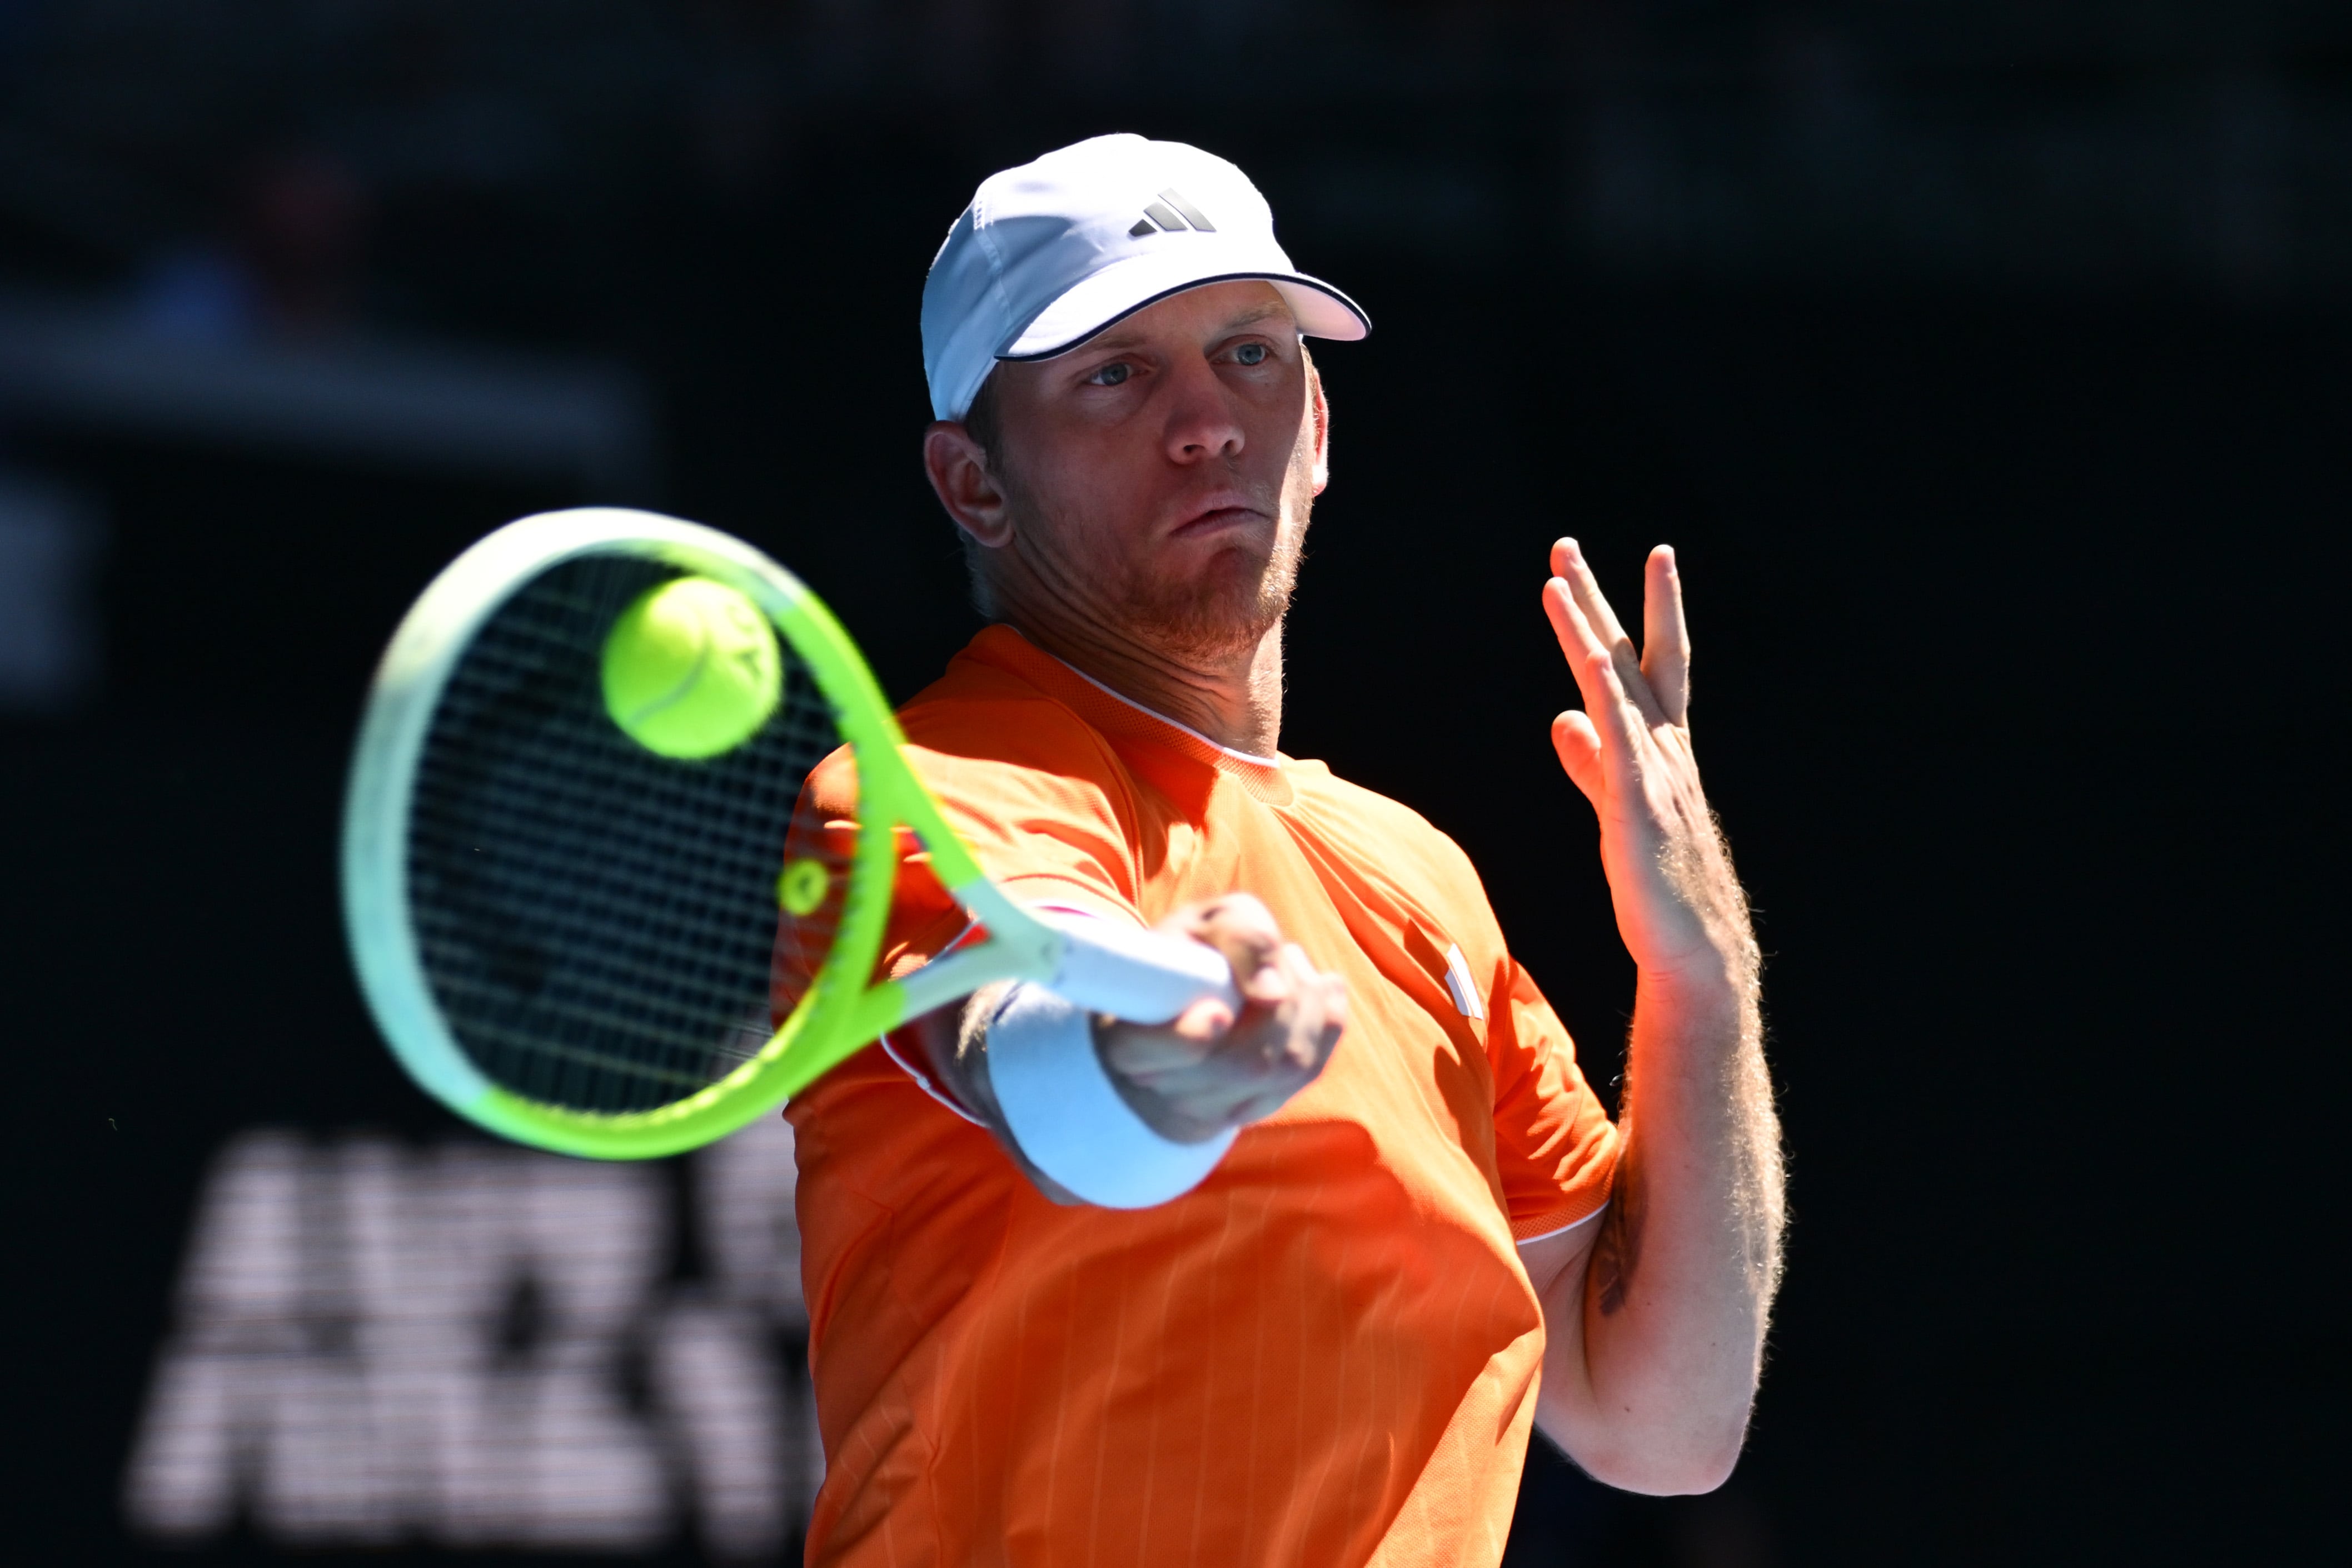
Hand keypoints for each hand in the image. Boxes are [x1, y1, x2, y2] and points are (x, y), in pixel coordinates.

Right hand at [1096, 894, 1345, 1142]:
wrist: (1183, 1002)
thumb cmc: (1188, 952)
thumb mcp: (1199, 922)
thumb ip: (1234, 935)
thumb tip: (1272, 991)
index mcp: (1127, 1042)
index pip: (1146, 1054)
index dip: (1185, 1039)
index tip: (1217, 1012)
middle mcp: (1166, 1090)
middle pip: (1244, 1062)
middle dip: (1284, 1000)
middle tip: (1282, 955)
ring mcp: (1215, 1109)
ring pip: (1286, 1066)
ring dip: (1308, 1004)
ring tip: (1293, 965)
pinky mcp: (1258, 1108)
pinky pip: (1311, 1070)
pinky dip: (1327, 1020)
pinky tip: (1320, 987)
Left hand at [1542, 539, 1753, 986]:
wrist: (1695, 947)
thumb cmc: (1658, 883)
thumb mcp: (1614, 807)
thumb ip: (1589, 764)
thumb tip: (1563, 719)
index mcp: (1657, 747)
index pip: (1639, 666)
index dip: (1624, 613)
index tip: (1596, 569)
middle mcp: (1662, 747)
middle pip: (1629, 656)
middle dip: (1600, 598)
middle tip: (1566, 545)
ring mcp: (1655, 772)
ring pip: (1617, 685)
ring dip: (1586, 631)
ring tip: (1556, 581)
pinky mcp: (1641, 807)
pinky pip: (1620, 742)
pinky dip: (1602, 700)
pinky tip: (1582, 668)